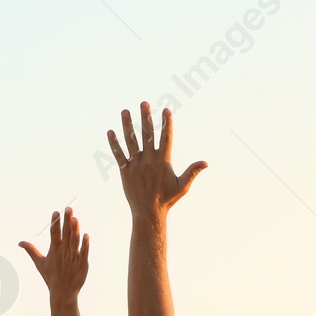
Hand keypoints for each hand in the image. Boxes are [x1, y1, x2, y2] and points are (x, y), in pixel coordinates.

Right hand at [19, 207, 88, 303]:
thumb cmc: (51, 277)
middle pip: (65, 234)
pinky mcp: (82, 264)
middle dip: (66, 221)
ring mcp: (73, 258)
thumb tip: (19, 243)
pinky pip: (84, 252)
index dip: (55, 222)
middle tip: (68, 209)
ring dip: (75, 230)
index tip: (56, 212)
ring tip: (75, 218)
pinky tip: (86, 235)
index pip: (54, 233)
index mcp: (54, 250)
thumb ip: (31, 250)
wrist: (63, 293)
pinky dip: (85, 245)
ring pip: (74, 241)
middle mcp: (63, 252)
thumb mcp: (39, 263)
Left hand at [107, 101, 206, 217]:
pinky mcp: (125, 171)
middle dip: (145, 117)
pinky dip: (114, 143)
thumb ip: (192, 172)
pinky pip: (118, 154)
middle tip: (144, 103)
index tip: (166, 110)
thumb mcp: (182, 187)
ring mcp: (136, 165)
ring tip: (125, 111)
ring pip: (130, 141)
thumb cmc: (167, 200)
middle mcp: (149, 160)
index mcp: (163, 161)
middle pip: (147, 134)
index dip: (166, 123)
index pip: (166, 138)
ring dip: (127, 125)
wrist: (148, 213)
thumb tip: (206, 163)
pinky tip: (110, 132)